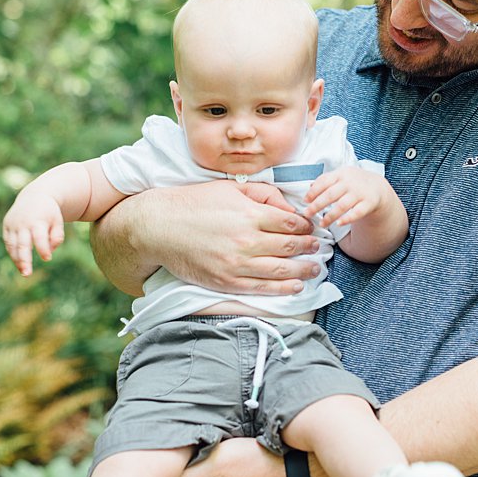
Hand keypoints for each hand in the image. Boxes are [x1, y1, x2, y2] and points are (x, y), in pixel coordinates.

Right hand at [2, 190, 65, 275]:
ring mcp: (13, 224)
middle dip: (24, 260)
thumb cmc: (49, 213)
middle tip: (27, 273)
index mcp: (37, 221)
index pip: (39, 238)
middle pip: (22, 244)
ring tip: (24, 272)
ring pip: (12, 245)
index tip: (47, 258)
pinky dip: (12, 253)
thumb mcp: (58, 221)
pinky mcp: (6, 226)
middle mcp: (23, 223)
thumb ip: (57, 236)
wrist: (35, 196)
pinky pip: (8, 242)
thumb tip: (48, 252)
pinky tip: (19, 263)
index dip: (43, 249)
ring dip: (17, 260)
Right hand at [142, 182, 319, 295]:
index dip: (307, 226)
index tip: (313, 228)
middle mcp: (247, 240)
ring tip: (315, 268)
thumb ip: (264, 194)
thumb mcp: (231, 188)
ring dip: (303, 270)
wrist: (158, 227)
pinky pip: (263, 288)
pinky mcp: (227, 281)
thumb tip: (290, 207)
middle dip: (310, 247)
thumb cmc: (195, 203)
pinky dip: (284, 289)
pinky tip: (296, 287)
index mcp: (250, 214)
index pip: (292, 223)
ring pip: (282, 270)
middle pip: (291, 246)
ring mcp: (237, 264)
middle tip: (319, 247)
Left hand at [304, 165, 389, 228]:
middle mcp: (350, 182)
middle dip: (317, 205)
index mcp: (341, 174)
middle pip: (330, 195)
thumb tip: (309, 187)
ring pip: (342, 205)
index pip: (324, 182)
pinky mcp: (369, 203)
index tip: (305, 201)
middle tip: (307, 214)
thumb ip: (325, 181)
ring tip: (322, 224)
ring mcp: (360, 193)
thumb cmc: (354, 183)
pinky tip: (338, 224)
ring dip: (330, 216)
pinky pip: (357, 212)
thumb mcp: (341, 176)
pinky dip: (348, 219)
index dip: (313, 192)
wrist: (378, 187)